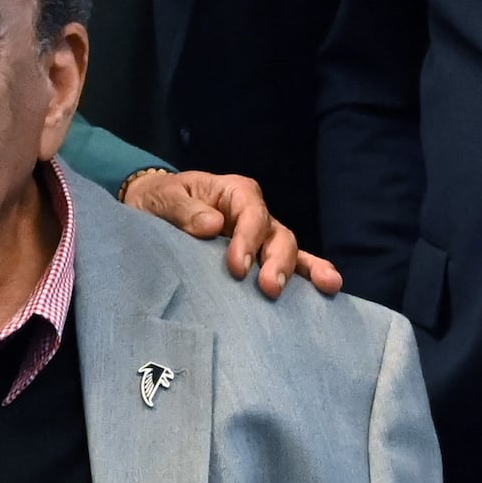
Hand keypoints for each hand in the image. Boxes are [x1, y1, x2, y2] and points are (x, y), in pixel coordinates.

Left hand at [121, 167, 342, 298]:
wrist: (153, 212)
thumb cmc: (160, 200)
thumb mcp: (164, 199)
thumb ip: (184, 210)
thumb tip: (213, 225)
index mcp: (234, 192)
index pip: (251, 213)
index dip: (248, 239)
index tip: (237, 267)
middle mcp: (254, 213)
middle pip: (277, 234)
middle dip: (277, 261)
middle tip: (270, 288)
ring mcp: (261, 237)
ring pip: (289, 250)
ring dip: (303, 270)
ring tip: (324, 287)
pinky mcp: (260, 258)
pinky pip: (290, 265)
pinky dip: (309, 276)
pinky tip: (329, 290)